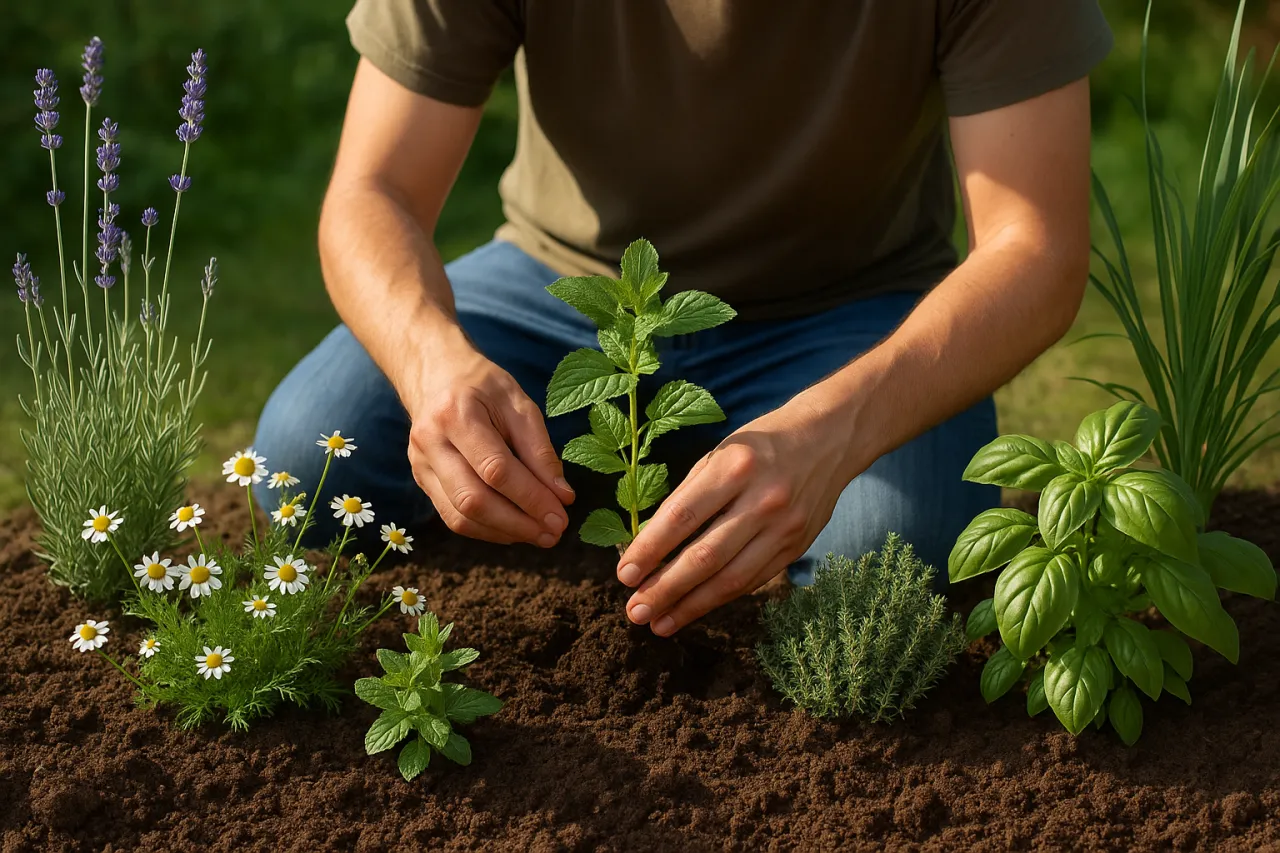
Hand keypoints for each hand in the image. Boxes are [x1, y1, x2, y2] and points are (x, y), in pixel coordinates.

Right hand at [407, 345, 574, 545]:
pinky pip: (453, 517)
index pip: (495, 469)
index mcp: (455, 414)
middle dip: (518, 523)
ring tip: (540, 535)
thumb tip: (563, 496)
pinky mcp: (422, 480)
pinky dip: (487, 530)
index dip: (531, 498)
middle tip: (554, 534)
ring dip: (504, 532)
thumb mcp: (518, 403)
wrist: (435, 375)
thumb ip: (540, 450)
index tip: (561, 516)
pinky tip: (515, 529)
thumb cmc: (483, 386)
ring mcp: (420, 464)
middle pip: (473, 499)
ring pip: (460, 516)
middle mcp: (430, 442)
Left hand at [616, 394, 856, 634]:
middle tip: (635, 611)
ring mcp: (784, 526)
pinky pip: (752, 580)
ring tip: (659, 623)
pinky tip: (694, 608)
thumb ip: (688, 494)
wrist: (829, 438)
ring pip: (730, 578)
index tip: (624, 574)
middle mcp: (762, 499)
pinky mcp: (797, 546)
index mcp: (735, 466)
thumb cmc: (761, 444)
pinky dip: (720, 598)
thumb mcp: (720, 452)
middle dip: (665, 589)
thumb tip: (649, 543)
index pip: (682, 517)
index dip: (650, 549)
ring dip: (690, 605)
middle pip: (705, 556)